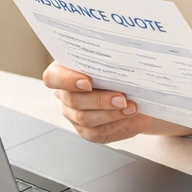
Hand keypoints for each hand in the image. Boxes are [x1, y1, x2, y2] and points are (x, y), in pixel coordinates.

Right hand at [43, 63, 191, 142]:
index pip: (53, 77)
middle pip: (73, 100)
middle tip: (122, 98)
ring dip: (111, 113)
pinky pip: (95, 132)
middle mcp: (66, 94)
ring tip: (131, 107)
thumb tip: (123, 59)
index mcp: (65, 72)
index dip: (67, 80)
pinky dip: (115, 124)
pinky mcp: (86, 131)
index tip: (88, 82)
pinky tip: (128, 116)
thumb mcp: (118, 65)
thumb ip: (111, 62)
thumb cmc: (123, 76)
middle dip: (100, 100)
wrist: (138, 96)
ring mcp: (74, 114)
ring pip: (84, 118)